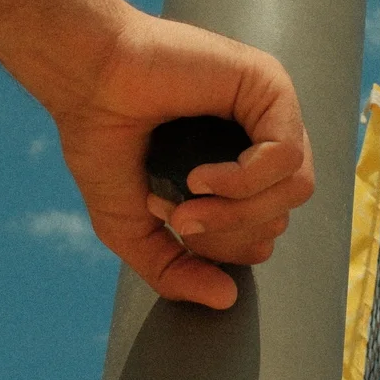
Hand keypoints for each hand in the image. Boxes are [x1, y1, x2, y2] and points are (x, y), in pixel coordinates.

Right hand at [49, 9, 314, 308]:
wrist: (85, 80)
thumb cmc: (103, 138)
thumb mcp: (132, 226)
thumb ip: (174, 269)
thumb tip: (227, 299)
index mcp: (238, 164)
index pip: (268, 226)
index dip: (231, 247)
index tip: (181, 228)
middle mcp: (260, 135)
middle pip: (283, 213)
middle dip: (232, 234)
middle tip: (182, 217)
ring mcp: (269, 108)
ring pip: (295, 189)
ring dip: (240, 212)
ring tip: (191, 203)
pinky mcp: (270, 84)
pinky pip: (286, 156)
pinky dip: (245, 181)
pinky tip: (202, 176)